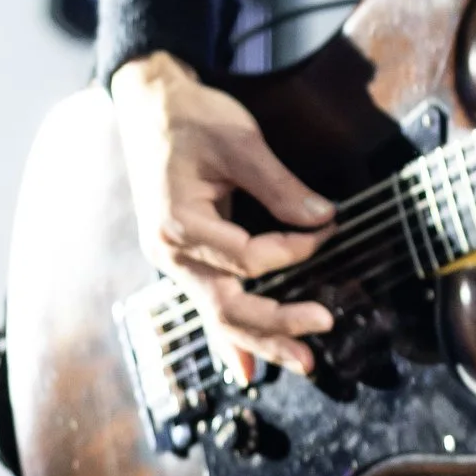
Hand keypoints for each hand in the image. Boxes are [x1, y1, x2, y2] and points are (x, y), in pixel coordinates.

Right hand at [109, 53, 335, 377]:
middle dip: (279, 322)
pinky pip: (207, 305)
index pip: (247, 258)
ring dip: (262, 339)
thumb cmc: (192, 118)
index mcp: (179, 224)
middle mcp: (170, 254)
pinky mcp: (182, 260)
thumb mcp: (240, 142)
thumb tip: (323, 218)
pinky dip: (228, 338)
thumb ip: (280, 186)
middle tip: (325, 324)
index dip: (293, 250)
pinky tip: (246, 369)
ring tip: (303, 360)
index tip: (326, 230)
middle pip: (229, 305)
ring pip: (219, 314)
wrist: (148, 106)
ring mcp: (173, 262)